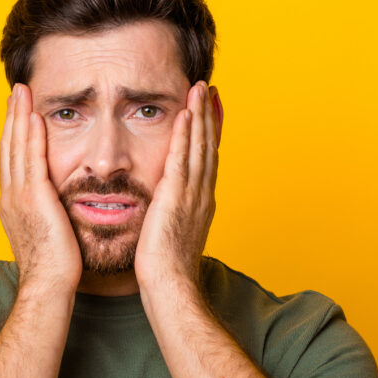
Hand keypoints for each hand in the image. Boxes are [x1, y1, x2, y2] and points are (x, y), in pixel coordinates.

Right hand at [0, 84, 81, 294]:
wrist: (47, 287)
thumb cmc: (53, 269)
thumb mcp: (47, 234)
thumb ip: (49, 215)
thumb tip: (58, 207)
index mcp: (13, 205)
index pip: (12, 161)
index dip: (13, 135)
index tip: (18, 113)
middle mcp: (10, 197)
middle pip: (8, 147)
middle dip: (11, 118)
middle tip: (15, 92)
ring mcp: (18, 197)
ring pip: (16, 148)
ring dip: (18, 117)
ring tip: (22, 92)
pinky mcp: (33, 199)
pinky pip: (31, 161)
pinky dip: (31, 137)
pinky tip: (35, 118)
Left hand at [135, 81, 221, 291]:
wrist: (171, 287)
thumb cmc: (167, 271)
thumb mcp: (172, 236)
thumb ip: (172, 217)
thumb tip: (166, 210)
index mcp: (201, 203)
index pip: (206, 159)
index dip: (210, 133)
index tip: (210, 109)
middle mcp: (202, 194)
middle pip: (208, 147)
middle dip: (209, 116)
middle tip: (209, 89)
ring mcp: (192, 195)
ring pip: (199, 147)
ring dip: (200, 116)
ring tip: (199, 89)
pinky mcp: (176, 199)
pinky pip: (181, 160)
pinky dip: (185, 136)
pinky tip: (185, 115)